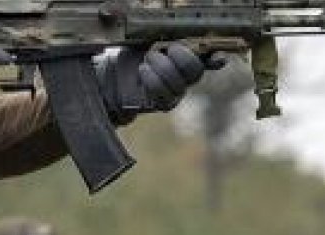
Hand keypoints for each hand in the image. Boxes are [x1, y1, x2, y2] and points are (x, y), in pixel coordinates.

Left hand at [95, 43, 219, 121]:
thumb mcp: (151, 42)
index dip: (209, 58)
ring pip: (176, 80)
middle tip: (164, 49)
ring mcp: (177, 93)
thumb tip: (187, 43)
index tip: (201, 53)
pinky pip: (161, 91)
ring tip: (147, 60)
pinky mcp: (165, 104)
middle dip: (181, 57)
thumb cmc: (135, 56)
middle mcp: (187, 79)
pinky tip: (143, 71)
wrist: (115, 76)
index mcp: (187, 60)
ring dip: (159, 65)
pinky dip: (150, 77)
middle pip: (195, 70)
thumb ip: (168, 40)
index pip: (207, 60)